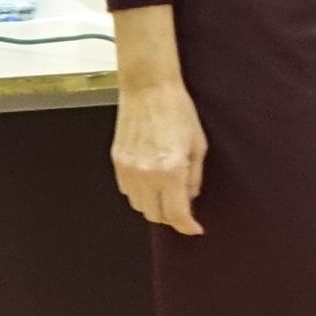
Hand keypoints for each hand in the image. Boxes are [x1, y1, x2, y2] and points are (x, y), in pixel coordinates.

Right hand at [110, 77, 206, 235]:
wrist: (148, 87)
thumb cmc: (177, 109)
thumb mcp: (198, 145)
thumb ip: (194, 177)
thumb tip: (190, 198)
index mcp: (170, 170)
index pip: (176, 214)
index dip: (187, 226)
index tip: (195, 228)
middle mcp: (146, 174)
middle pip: (155, 215)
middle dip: (171, 217)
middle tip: (183, 209)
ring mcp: (128, 168)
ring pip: (138, 205)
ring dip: (154, 205)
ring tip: (167, 193)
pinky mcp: (117, 160)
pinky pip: (127, 190)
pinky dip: (140, 192)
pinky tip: (151, 181)